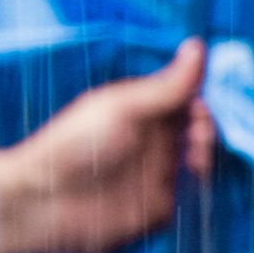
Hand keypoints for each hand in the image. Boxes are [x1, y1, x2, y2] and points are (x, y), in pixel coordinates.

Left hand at [0, 40, 211, 252]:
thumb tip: (198, 46)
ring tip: (195, 156)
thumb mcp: (123, 108)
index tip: (200, 101)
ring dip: (206, 153)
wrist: (47, 200)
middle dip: (205, 126)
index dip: (198, 96)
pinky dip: (202, 185)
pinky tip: (196, 176)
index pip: (182, 97)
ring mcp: (156, 173)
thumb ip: (166, 86)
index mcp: (139, 112)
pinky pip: (192, 195)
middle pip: (195, 128)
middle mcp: (149, 141)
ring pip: (199, 159)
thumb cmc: (77, 144)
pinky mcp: (161, 207)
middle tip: (197, 131)